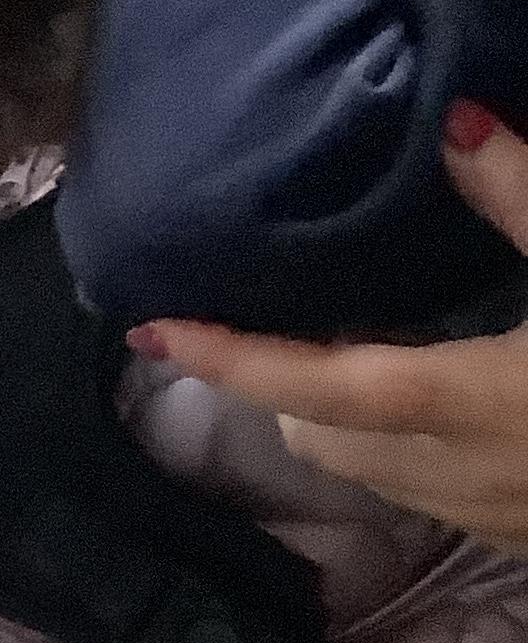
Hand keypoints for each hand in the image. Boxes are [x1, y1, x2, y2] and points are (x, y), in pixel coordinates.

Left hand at [134, 106, 527, 549]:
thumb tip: (455, 121)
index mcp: (480, 405)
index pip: (320, 384)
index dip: (230, 357)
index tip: (150, 328)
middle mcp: (472, 477)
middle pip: (328, 439)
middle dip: (288, 386)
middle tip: (279, 310)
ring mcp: (507, 520)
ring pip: (380, 475)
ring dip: (349, 420)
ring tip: (361, 342)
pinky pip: (441, 495)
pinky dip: (415, 447)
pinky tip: (456, 397)